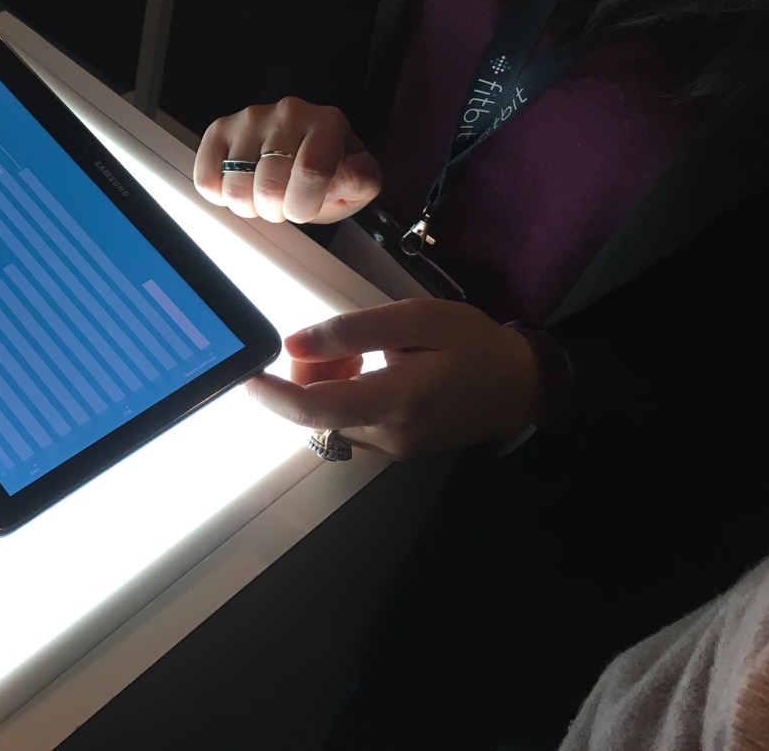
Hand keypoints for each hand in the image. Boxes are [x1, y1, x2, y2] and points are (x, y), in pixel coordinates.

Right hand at [193, 98, 381, 223]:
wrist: (299, 152)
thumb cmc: (329, 173)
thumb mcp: (357, 183)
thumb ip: (360, 181)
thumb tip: (344, 177)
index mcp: (328, 122)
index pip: (311, 171)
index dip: (303, 205)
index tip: (303, 210)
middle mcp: (288, 112)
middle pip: (269, 185)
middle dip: (275, 211)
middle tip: (283, 205)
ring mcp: (250, 118)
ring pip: (235, 187)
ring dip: (248, 206)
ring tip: (262, 196)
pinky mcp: (220, 129)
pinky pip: (207, 179)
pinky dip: (219, 196)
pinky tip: (239, 187)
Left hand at [246, 299, 540, 458]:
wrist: (524, 385)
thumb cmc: (474, 344)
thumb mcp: (418, 319)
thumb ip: (353, 331)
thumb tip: (293, 344)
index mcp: (395, 403)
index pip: (313, 410)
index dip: (272, 395)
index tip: (244, 377)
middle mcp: (387, 437)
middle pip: (315, 415)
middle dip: (305, 377)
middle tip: (334, 342)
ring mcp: (392, 449)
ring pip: (328, 421)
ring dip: (323, 386)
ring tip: (359, 353)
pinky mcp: (396, 449)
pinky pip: (348, 425)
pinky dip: (341, 397)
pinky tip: (367, 371)